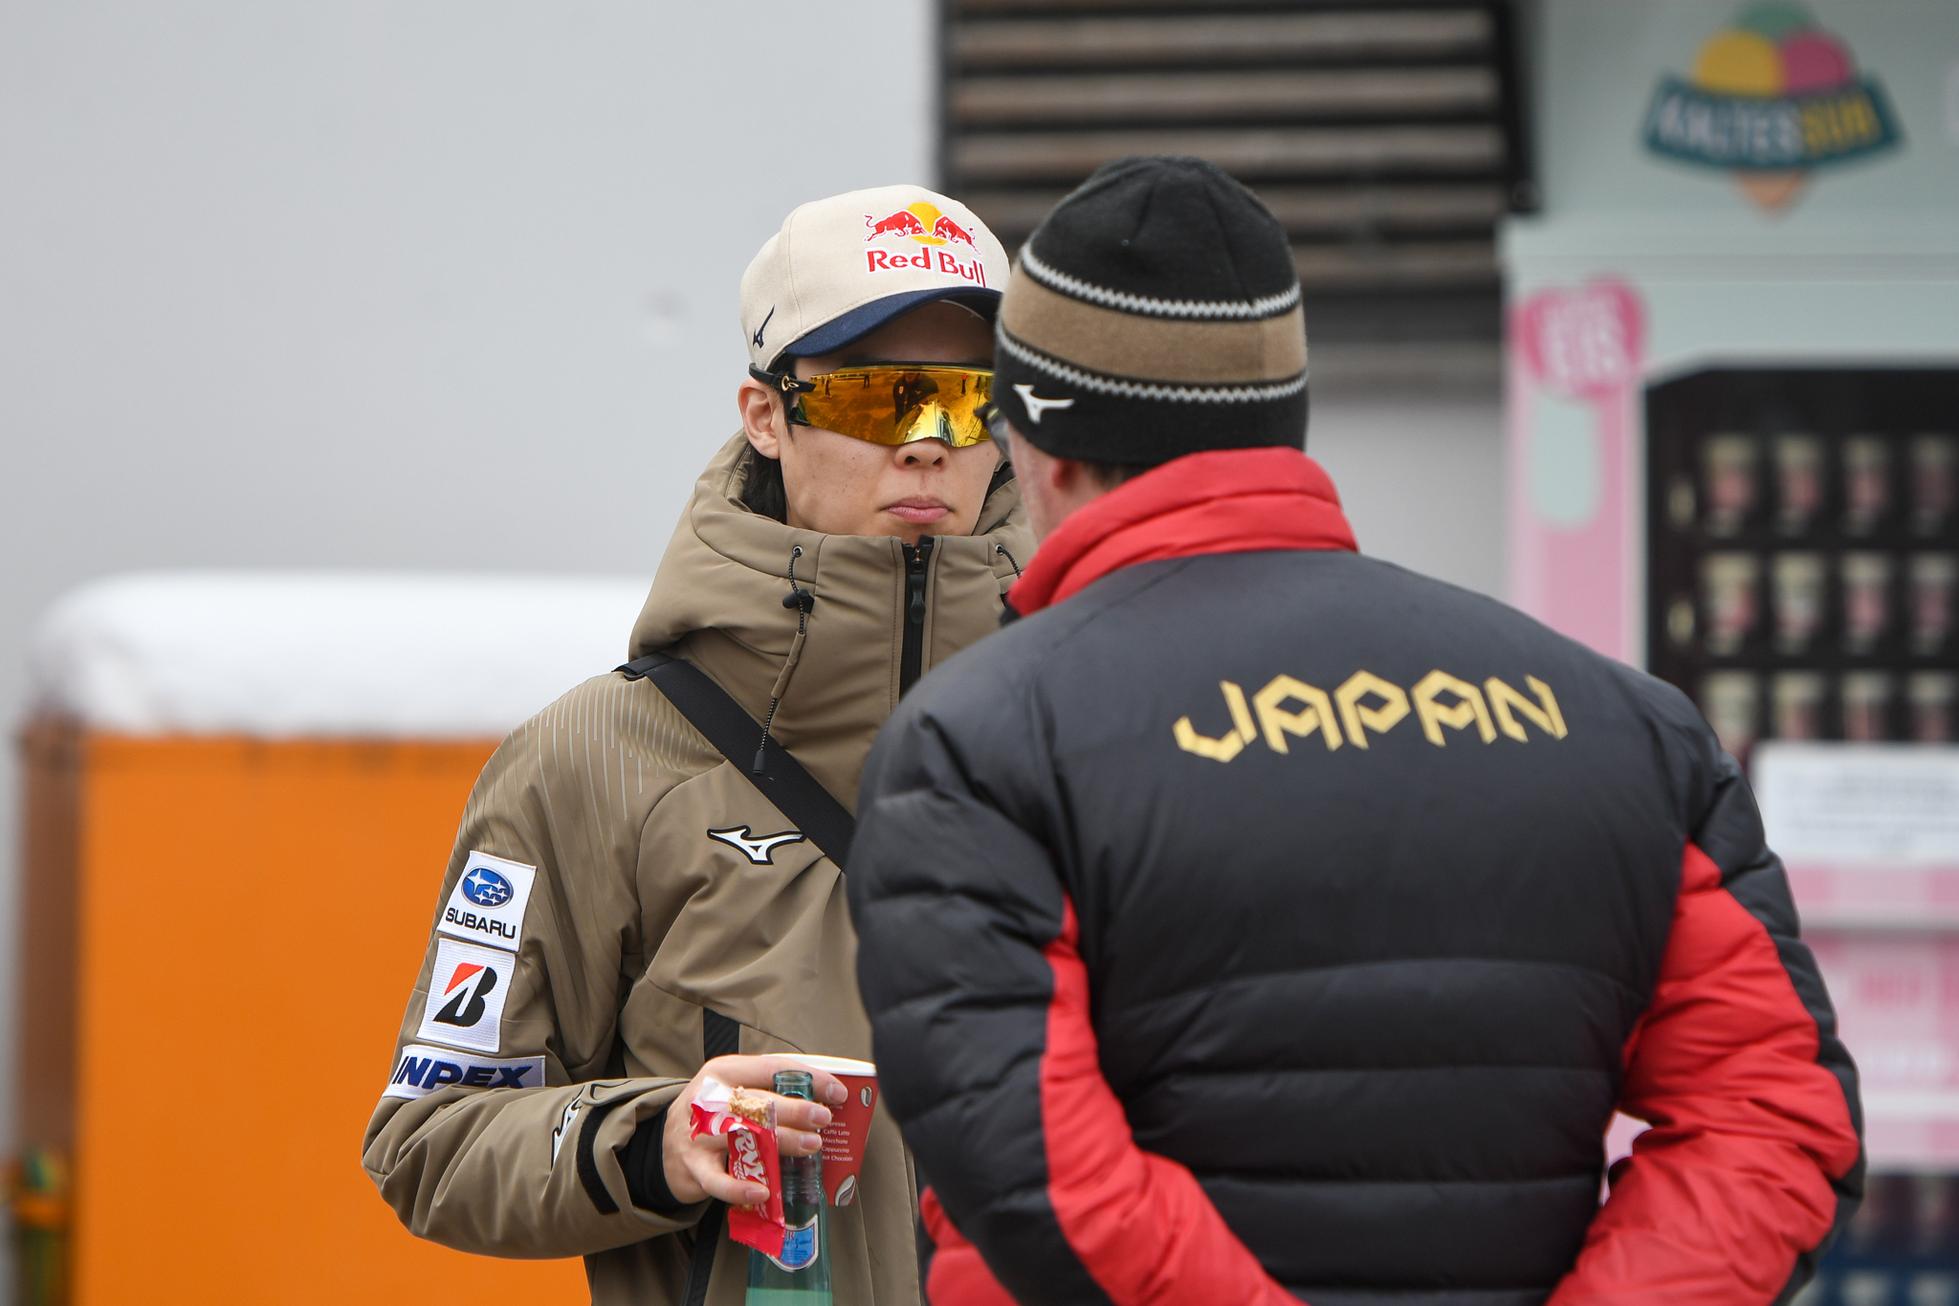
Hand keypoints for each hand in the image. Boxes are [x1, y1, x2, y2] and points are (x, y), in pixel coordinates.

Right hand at [661, 1055, 846, 1206]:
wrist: (663, 1146)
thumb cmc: (712, 1115)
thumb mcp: (732, 1090)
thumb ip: (768, 1091)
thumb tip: (823, 1099)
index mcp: (723, 1072)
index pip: (770, 1068)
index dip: (807, 1078)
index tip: (837, 1091)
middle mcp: (707, 1099)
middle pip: (757, 1102)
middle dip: (796, 1109)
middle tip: (824, 1119)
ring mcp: (698, 1134)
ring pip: (743, 1135)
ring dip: (781, 1142)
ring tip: (811, 1146)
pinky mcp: (693, 1168)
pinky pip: (718, 1182)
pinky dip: (740, 1188)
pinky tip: (764, 1190)